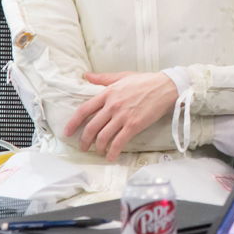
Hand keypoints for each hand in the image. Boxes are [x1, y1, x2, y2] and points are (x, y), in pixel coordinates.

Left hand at [64, 72, 178, 161]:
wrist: (166, 86)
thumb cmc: (146, 81)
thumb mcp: (122, 76)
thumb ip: (103, 78)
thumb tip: (86, 76)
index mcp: (108, 93)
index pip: (84, 110)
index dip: (73, 123)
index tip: (67, 132)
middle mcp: (112, 106)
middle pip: (91, 127)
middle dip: (85, 140)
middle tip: (83, 147)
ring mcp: (123, 116)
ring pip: (103, 137)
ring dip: (98, 147)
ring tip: (99, 152)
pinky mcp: (134, 125)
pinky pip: (119, 142)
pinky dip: (113, 152)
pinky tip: (111, 157)